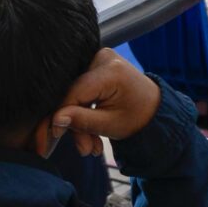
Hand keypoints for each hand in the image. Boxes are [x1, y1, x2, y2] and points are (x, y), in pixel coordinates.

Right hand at [48, 50, 162, 154]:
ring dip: (79, 123)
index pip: (74, 92)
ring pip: (74, 95)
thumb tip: (55, 120)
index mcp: (111, 70)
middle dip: (74, 124)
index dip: (61, 115)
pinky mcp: (94, 66)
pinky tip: (91, 133)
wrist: (154, 108)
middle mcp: (102, 58)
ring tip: (92, 147)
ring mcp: (97, 59)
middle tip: (84, 149)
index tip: (53, 136)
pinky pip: (79, 91)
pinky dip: (82, 112)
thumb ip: (82, 121)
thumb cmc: (138, 117)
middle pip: (72, 94)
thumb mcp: (111, 125)